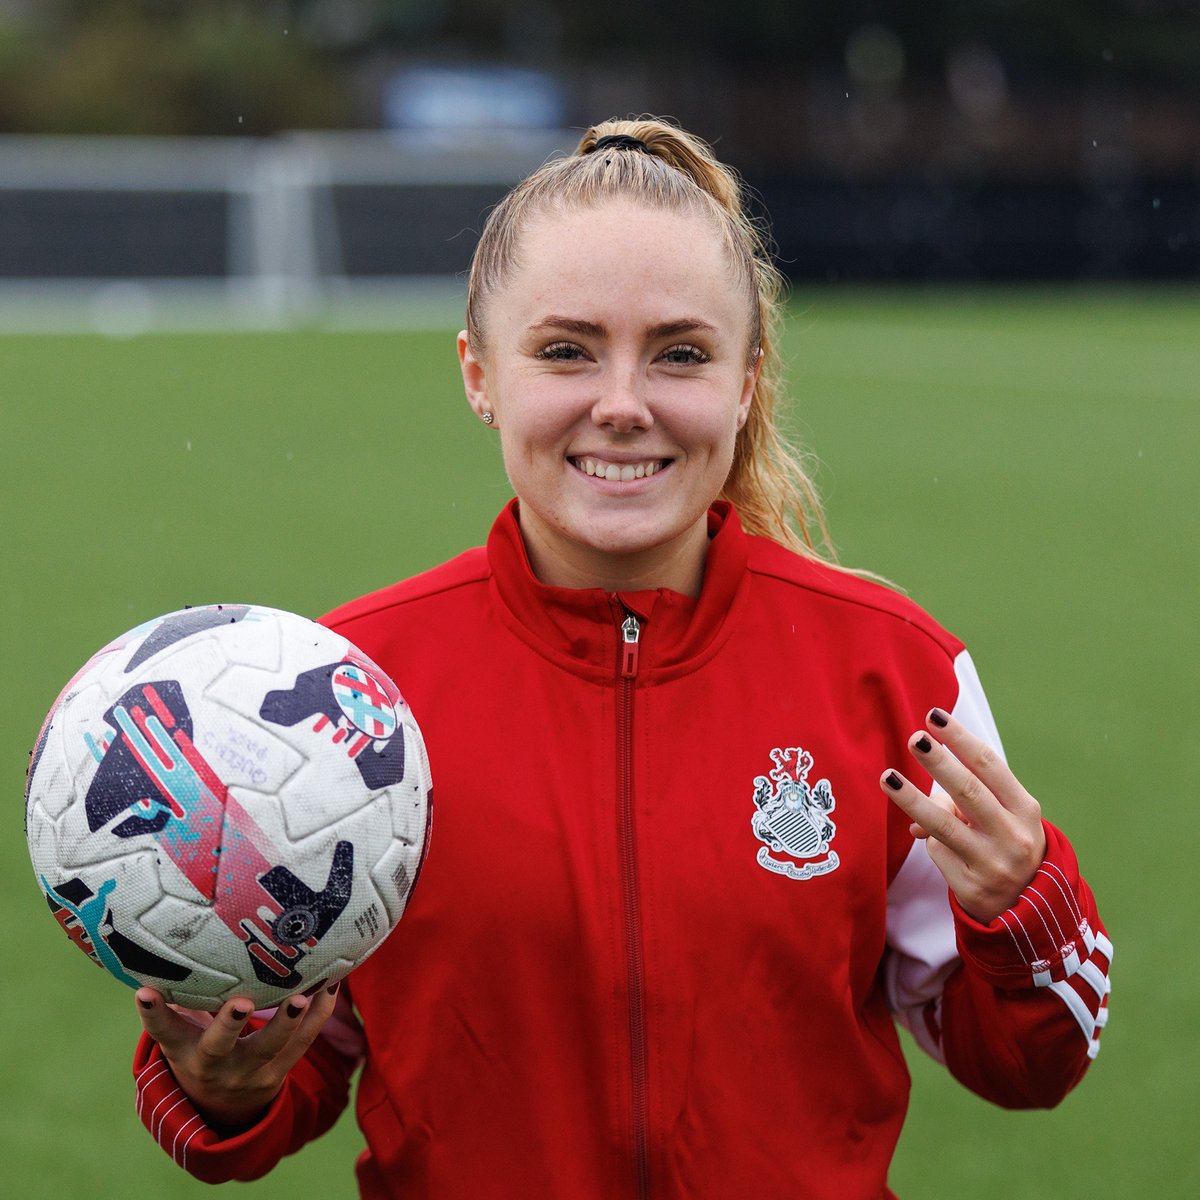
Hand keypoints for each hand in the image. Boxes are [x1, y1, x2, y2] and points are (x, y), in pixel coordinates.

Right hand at [135, 983, 340, 1130]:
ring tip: (301, 998)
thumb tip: (171, 943)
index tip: (145, 992)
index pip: (164, 1031)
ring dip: (288, 1022)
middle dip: (230, 1024)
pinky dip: (319, 1015)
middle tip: (242, 1002)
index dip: (153, 1014)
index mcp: (184, 1050)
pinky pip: (303, 1043)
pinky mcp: (280, 1071)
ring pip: (270, 1048)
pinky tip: (330, 986)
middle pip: (220, 1047)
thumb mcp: (183, 1034)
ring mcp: (249, 1071)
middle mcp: (214, 1064)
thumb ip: (179, 998)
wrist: (224, 1106)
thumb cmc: (201, 1049)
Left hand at [880, 707, 1046, 923]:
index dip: (960, 739)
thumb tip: (927, 802)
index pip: (990, 766)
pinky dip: (931, 842)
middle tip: (915, 738)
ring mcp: (992, 864)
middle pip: (968, 791)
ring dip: (912, 799)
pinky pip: (936, 851)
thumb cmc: (1007, 845)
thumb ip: (968, 800)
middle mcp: (1013, 836)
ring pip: (943, 825)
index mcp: (1025, 810)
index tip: (934, 717)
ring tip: (887, 777)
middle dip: (939, 763)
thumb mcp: (1003, 820)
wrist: (1028, 910)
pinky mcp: (970, 887)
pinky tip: (948, 851)